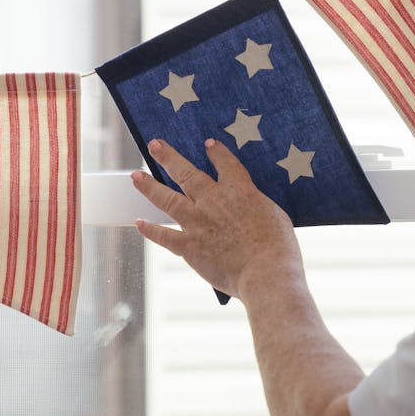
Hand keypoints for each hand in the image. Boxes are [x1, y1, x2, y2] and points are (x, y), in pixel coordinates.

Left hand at [132, 138, 300, 300]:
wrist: (266, 271)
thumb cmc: (278, 246)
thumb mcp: (274, 214)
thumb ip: (256, 205)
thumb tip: (250, 205)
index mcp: (239, 190)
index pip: (225, 164)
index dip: (216, 152)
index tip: (208, 144)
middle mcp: (213, 200)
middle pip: (186, 173)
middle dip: (168, 157)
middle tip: (154, 145)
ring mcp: (197, 222)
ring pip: (167, 199)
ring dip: (149, 186)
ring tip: (136, 176)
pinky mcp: (189, 246)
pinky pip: (164, 235)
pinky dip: (150, 230)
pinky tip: (139, 223)